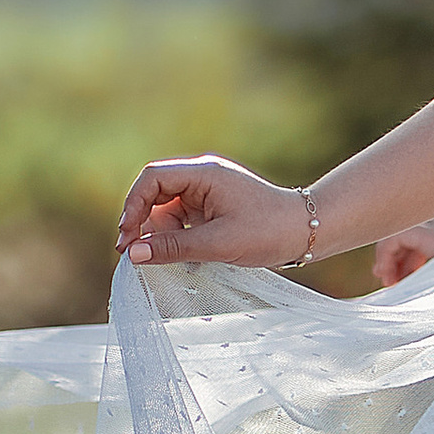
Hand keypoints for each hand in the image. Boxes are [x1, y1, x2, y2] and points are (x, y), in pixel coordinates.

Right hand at [118, 157, 313, 268]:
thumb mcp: (218, 243)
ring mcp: (207, 192)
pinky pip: (181, 220)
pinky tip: (184, 258)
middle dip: (141, 222)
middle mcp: (203, 177)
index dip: (134, 205)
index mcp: (204, 173)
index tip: (127, 236)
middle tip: (132, 253)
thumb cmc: (268, 232)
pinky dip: (176, 237)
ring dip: (160, 234)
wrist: (306, 232)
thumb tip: (132, 255)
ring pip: (166, 210)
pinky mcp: (212, 208)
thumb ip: (174, 248)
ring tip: (166, 259)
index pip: (153, 179)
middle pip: (155, 193)